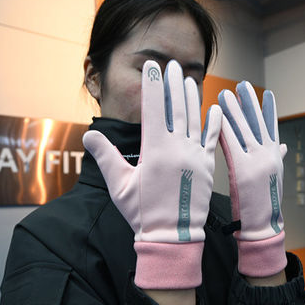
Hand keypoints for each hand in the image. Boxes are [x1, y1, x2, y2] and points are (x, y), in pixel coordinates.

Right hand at [83, 60, 221, 288]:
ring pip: (195, 120)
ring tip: (189, 80)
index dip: (153, 86)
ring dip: (192, 98)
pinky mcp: (208, 168)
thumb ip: (106, 157)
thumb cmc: (143, 214)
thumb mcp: (120, 186)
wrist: (172, 238)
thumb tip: (88, 136)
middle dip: (174, 85)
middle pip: (176, 109)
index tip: (153, 68)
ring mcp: (196, 157)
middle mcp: (178, 149)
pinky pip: (212, 140)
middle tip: (173, 65)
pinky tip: (216, 108)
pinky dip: (214, 123)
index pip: (153, 110)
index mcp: (155, 151)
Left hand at [218, 81, 286, 277]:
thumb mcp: (274, 179)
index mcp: (275, 156)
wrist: (262, 227)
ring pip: (245, 128)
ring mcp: (257, 160)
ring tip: (227, 93)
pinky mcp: (243, 169)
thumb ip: (276, 158)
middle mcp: (269, 155)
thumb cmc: (264, 206)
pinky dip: (225, 127)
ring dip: (235, 109)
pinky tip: (218, 115)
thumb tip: (281, 146)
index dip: (268, 109)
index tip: (265, 94)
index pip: (272, 127)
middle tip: (242, 85)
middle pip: (258, 122)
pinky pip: (231, 142)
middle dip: (249, 103)